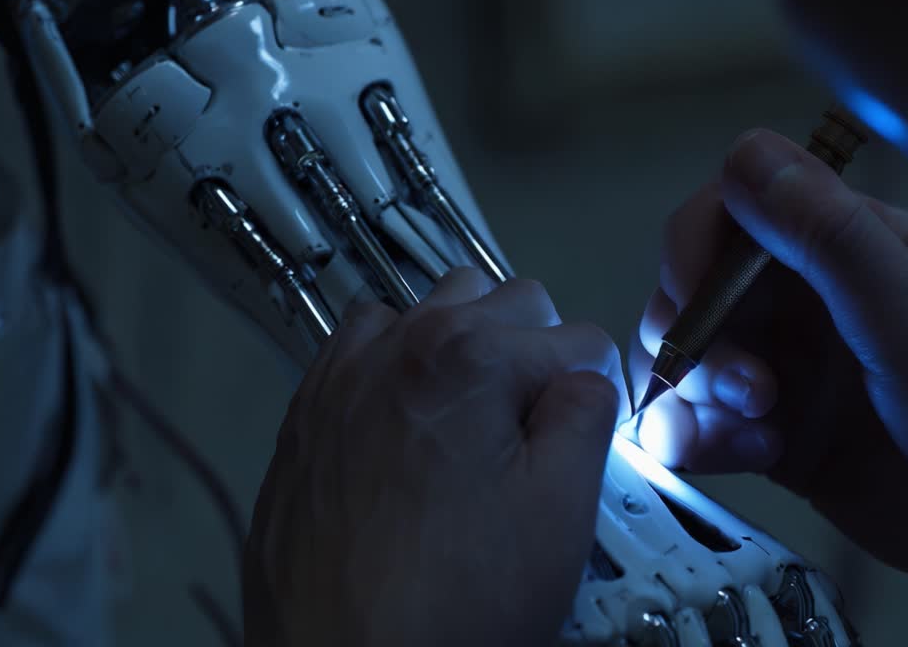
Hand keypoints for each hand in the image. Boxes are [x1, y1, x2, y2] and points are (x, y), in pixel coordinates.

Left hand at [244, 268, 626, 645]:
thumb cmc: (445, 605)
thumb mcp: (561, 511)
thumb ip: (589, 416)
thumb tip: (586, 383)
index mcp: (471, 356)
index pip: (579, 338)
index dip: (599, 391)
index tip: (587, 437)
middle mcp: (399, 344)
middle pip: (506, 302)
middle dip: (536, 355)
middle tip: (536, 434)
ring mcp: (345, 375)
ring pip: (430, 308)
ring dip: (466, 346)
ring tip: (474, 426)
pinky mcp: (309, 412)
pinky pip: (365, 347)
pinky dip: (399, 364)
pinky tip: (411, 427)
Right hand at [631, 129, 907, 644]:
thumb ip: (828, 235)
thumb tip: (747, 152)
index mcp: (851, 247)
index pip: (737, 213)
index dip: (697, 249)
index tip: (693, 298)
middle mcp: (811, 303)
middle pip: (697, 291)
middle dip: (695, 335)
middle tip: (747, 386)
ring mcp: (794, 374)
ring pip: (693, 362)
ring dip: (696, 394)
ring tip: (753, 432)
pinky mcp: (782, 442)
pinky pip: (705, 429)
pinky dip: (700, 441)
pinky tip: (748, 458)